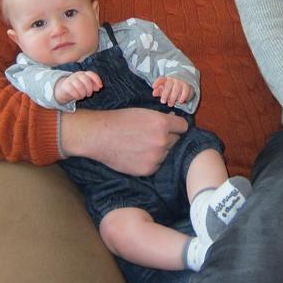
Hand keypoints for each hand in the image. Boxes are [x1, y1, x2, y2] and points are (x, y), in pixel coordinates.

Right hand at [54, 71, 102, 104]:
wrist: (63, 90)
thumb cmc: (77, 88)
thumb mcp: (86, 86)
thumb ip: (93, 86)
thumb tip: (98, 87)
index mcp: (84, 74)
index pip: (91, 74)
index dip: (97, 80)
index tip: (100, 87)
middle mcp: (77, 75)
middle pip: (86, 80)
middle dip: (89, 89)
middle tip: (89, 94)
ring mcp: (71, 79)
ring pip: (79, 85)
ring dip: (83, 93)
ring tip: (82, 96)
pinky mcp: (65, 85)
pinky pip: (72, 90)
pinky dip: (76, 95)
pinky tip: (77, 97)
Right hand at [59, 108, 188, 175]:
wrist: (99, 136)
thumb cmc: (120, 121)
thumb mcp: (144, 113)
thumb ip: (162, 119)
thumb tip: (175, 120)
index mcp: (162, 123)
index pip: (184, 126)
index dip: (177, 126)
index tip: (172, 127)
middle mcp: (162, 140)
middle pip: (176, 140)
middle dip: (168, 137)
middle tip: (151, 136)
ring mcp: (156, 157)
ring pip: (167, 153)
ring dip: (160, 150)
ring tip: (142, 145)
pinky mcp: (148, 169)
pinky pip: (157, 165)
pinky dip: (151, 161)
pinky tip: (138, 154)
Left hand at [153, 76, 192, 106]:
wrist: (186, 83)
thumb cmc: (172, 87)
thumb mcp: (165, 89)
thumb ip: (159, 91)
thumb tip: (154, 93)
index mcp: (166, 79)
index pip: (161, 79)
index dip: (157, 83)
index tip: (154, 87)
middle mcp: (173, 80)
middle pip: (168, 86)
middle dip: (165, 94)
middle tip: (162, 102)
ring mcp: (180, 82)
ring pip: (176, 89)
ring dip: (173, 98)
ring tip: (170, 104)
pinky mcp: (186, 86)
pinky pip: (185, 91)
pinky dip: (183, 97)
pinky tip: (180, 101)